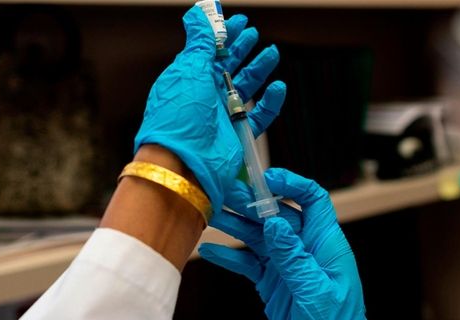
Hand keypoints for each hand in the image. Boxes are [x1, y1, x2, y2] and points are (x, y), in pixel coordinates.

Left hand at [134, 6, 285, 215]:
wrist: (184, 163)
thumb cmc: (180, 115)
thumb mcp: (188, 69)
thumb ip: (200, 41)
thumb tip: (199, 12)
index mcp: (189, 78)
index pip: (209, 51)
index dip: (225, 35)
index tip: (241, 22)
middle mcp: (205, 96)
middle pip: (228, 67)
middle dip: (243, 49)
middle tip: (256, 36)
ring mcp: (222, 115)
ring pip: (245, 88)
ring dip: (259, 70)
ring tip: (273, 53)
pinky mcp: (238, 134)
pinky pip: (259, 115)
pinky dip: (271, 102)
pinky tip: (279, 88)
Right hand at [199, 168, 383, 319]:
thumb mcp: (316, 292)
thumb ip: (294, 258)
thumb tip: (274, 224)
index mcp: (326, 245)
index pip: (313, 200)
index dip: (292, 184)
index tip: (267, 178)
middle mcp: (306, 250)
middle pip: (277, 216)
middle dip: (253, 203)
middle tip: (224, 193)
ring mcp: (288, 266)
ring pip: (259, 237)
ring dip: (237, 225)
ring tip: (210, 214)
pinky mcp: (273, 283)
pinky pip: (249, 263)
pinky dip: (231, 256)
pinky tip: (210, 250)